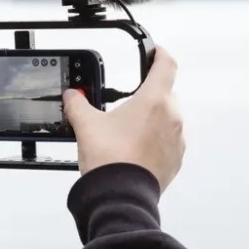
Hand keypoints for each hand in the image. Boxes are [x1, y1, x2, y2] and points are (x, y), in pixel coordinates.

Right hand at [62, 47, 183, 191]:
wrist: (120, 196)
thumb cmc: (109, 160)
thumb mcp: (86, 124)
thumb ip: (77, 104)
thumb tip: (72, 96)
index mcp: (154, 100)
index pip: (166, 65)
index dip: (160, 54)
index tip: (156, 53)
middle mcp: (172, 117)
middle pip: (165, 94)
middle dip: (148, 95)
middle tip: (128, 104)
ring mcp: (177, 140)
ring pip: (168, 118)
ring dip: (152, 119)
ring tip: (128, 132)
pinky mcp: (176, 159)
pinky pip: (169, 141)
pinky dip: (156, 140)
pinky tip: (135, 150)